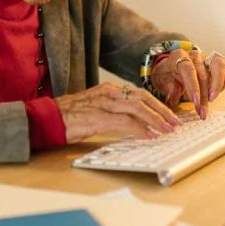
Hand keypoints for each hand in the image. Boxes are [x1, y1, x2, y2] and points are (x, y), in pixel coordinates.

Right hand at [55, 82, 180, 143]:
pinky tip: (150, 136)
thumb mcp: (96, 109)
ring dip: (156, 119)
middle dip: (162, 110)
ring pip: (138, 107)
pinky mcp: (97, 117)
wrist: (48, 117)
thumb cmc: (70, 116)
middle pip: (143, 97)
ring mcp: (103, 103)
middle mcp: (108, 93)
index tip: (170, 115)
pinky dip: (141, 129)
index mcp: (109, 90)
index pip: (140, 93)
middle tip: (176, 122)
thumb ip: (114, 112)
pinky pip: (125, 121)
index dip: (158, 104)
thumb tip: (136, 123)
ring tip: (168, 130)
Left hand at [150, 50, 224, 118]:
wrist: (170, 67)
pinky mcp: (216, 63)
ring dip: (218, 85)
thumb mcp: (161, 81)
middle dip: (204, 96)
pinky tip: (216, 94)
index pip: (189, 70)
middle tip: (202, 112)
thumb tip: (173, 99)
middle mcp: (194, 55)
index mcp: (179, 56)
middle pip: (203, 73)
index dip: (193, 87)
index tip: (196, 102)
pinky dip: (224, 81)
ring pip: (219, 66)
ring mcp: (207, 57)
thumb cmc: (166, 75)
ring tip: (212, 100)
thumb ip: (168, 88)